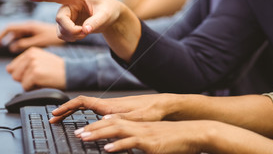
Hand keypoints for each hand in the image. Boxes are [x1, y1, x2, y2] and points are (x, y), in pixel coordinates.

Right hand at [0, 21, 61, 52]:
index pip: (9, 28)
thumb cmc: (56, 36)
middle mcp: (29, 26)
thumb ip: (25, 44)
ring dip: (12, 41)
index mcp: (29, 26)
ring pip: (18, 35)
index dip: (0, 36)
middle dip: (3, 39)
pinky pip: (24, 37)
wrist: (69, 32)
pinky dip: (19, 43)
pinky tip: (19, 50)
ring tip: (9, 51)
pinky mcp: (37, 33)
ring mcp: (33, 29)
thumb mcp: (39, 41)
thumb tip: (12, 47)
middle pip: (11, 31)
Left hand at [6, 47, 65, 89]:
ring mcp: (33, 64)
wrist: (71, 73)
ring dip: (29, 84)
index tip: (35, 72)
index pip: (12, 68)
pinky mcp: (35, 74)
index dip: (23, 74)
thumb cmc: (56, 69)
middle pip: (14, 75)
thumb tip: (9, 69)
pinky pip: (25, 87)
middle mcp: (30, 55)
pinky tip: (43, 82)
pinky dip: (33, 89)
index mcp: (30, 51)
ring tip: (42, 78)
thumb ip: (24, 62)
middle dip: (24, 78)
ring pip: (19, 81)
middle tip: (39, 76)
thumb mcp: (40, 60)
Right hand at [27, 0, 123, 41]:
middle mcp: (69, 5)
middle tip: (83, 33)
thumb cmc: (108, 10)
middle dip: (70, 29)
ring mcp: (67, 15)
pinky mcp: (67, 24)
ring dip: (71, 35)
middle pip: (60, 19)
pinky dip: (71, 38)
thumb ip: (96, 22)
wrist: (110, 16)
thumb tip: (85, 30)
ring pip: (60, 29)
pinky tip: (82, 34)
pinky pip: (62, 35)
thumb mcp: (106, 15)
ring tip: (85, 33)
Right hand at [49, 94, 172, 123]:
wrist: (162, 105)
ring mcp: (111, 106)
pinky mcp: (116, 109)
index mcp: (108, 106)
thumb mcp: (134, 118)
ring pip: (86, 107)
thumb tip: (101, 121)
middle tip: (53, 119)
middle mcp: (107, 104)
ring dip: (73, 112)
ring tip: (62, 119)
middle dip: (65, 110)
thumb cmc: (150, 111)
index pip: (82, 102)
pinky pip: (93, 110)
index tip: (55, 113)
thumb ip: (118, 120)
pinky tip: (83, 120)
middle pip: (80, 104)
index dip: (67, 107)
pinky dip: (83, 113)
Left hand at [76, 118, 209, 152]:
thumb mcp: (157, 142)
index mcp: (140, 127)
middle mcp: (140, 128)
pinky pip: (131, 142)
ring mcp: (145, 134)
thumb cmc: (178, 140)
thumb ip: (142, 144)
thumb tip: (129, 150)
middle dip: (92, 129)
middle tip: (76, 133)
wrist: (196, 134)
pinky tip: (107, 148)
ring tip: (83, 138)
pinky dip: (118, 145)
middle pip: (112, 125)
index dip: (99, 126)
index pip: (116, 123)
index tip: (85, 130)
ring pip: (117, 131)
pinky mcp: (151, 143)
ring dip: (98, 134)